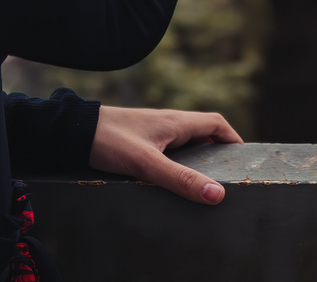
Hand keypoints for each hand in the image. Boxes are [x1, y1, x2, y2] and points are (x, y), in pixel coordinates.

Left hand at [87, 104, 243, 203]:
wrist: (73, 131)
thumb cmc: (109, 141)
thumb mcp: (147, 164)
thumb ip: (181, 180)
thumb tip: (218, 194)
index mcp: (176, 122)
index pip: (216, 123)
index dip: (233, 139)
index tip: (243, 160)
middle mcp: (167, 123)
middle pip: (203, 132)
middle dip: (218, 151)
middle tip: (225, 177)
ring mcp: (152, 131)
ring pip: (185, 142)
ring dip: (197, 158)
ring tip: (202, 184)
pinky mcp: (139, 140)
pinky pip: (168, 149)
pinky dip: (178, 162)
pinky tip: (171, 180)